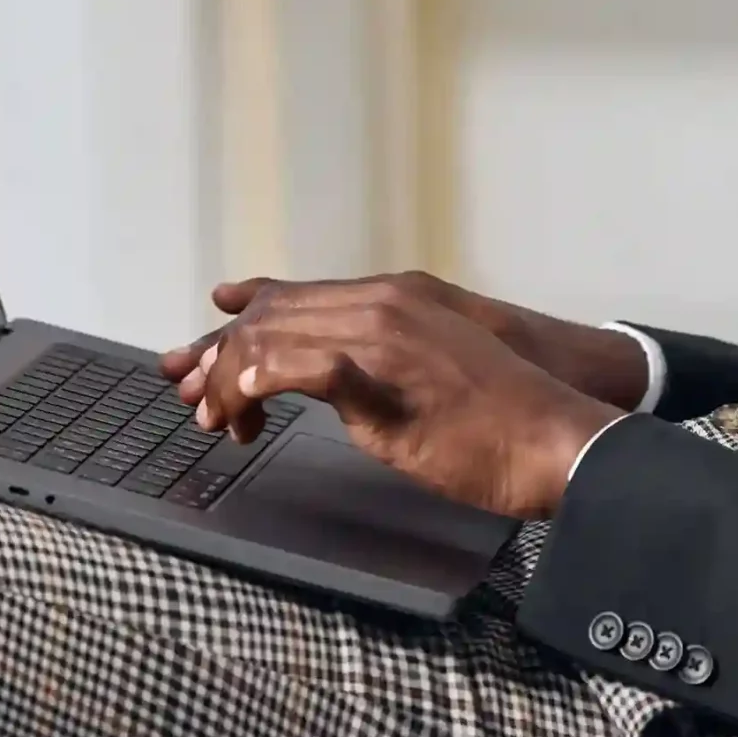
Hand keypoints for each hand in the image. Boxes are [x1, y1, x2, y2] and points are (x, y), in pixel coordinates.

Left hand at [161, 271, 650, 411]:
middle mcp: (383, 302)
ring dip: (231, 378)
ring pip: (276, 336)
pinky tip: (241, 400)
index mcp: (393, 300)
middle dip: (217, 357)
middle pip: (272, 316)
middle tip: (185, 395)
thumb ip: (370, 371)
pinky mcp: (386, 374)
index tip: (198, 358)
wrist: (552, 436)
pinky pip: (307, 366)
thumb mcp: (422, 381)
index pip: (293, 300)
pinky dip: (264, 378)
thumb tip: (324, 384)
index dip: (238, 328)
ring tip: (213, 418)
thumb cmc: (498, 421)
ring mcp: (384, 334)